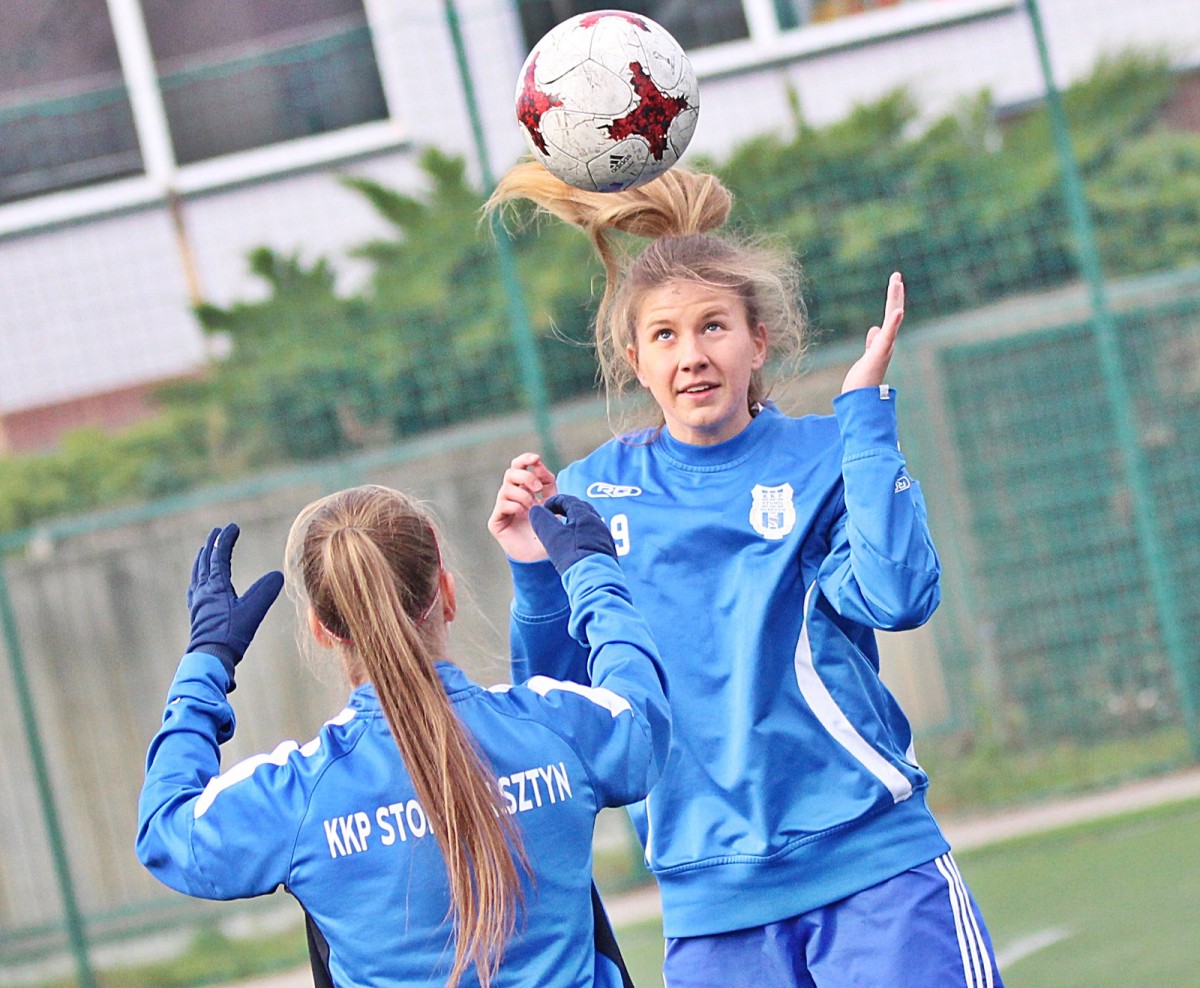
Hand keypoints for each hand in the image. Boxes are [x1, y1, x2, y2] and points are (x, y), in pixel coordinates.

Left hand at [187, 524, 283, 683]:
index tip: (233, 527)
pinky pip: (195, 587)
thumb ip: (266, 591)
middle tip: (216, 532)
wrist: (210, 657)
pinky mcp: (197, 613)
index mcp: (216, 586)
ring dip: (203, 559)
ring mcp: (198, 602)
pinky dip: (198, 577)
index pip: (220, 556)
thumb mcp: (253, 611)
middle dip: (212, 544)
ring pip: (198, 573)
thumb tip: (278, 575)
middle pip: (205, 561)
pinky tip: (199, 583)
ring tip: (205, 551)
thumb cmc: (232, 634)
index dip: (226, 540)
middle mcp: (203, 590)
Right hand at [488, 453, 558, 561]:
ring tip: (533, 508)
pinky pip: (503, 504)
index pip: (519, 467)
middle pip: (511, 473)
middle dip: (525, 477)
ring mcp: (502, 508)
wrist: (543, 557)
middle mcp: (511, 496)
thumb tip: (539, 464)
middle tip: (538, 489)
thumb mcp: (553, 503)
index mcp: (524, 489)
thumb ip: (548, 483)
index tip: (536, 458)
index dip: (525, 459)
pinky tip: (525, 516)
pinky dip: (516, 506)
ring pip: (506, 488)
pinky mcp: (496, 522)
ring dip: (523, 495)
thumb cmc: (549, 529)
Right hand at [528, 494, 616, 574]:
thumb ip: (542, 521)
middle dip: (565, 511)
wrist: (596, 580)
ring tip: (563, 532)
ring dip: (574, 524)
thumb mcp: (552, 536)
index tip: (544, 509)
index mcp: (585, 515)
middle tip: (553, 517)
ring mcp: (605, 537)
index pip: (568, 500)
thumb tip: (535, 510)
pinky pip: (593, 537)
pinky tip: (576, 547)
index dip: (553, 502)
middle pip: (581, 510)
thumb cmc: (573, 556)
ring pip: (588, 524)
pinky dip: (582, 536)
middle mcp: (598, 523)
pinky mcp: (608, 551)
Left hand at [842, 271, 903, 392]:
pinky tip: (898, 310)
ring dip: (894, 302)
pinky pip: (888, 337)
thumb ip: (873, 342)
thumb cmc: (863, 381)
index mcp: (883, 342)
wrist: (861, 401)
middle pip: (893, 314)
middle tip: (896, 275)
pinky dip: (894, 323)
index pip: (890, 316)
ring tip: (897, 283)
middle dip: (895, 295)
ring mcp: (885, 348)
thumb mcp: (868, 356)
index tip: (895, 281)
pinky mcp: (879, 355)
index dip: (893, 299)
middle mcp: (887, 343)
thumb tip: (875, 328)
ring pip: (892, 321)